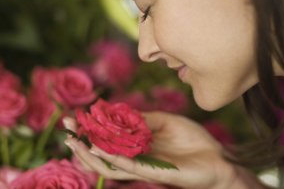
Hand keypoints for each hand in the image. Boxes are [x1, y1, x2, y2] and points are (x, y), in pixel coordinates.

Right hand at [63, 112, 256, 188]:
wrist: (216, 157)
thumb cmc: (192, 139)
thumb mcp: (165, 121)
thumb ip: (143, 119)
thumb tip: (119, 111)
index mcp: (139, 143)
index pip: (109, 137)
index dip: (91, 128)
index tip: (75, 115)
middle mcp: (137, 156)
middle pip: (103, 152)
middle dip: (83, 141)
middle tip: (66, 128)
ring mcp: (144, 166)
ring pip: (110, 164)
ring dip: (90, 154)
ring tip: (74, 142)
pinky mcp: (155, 173)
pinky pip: (129, 167)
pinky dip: (112, 159)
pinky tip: (99, 150)